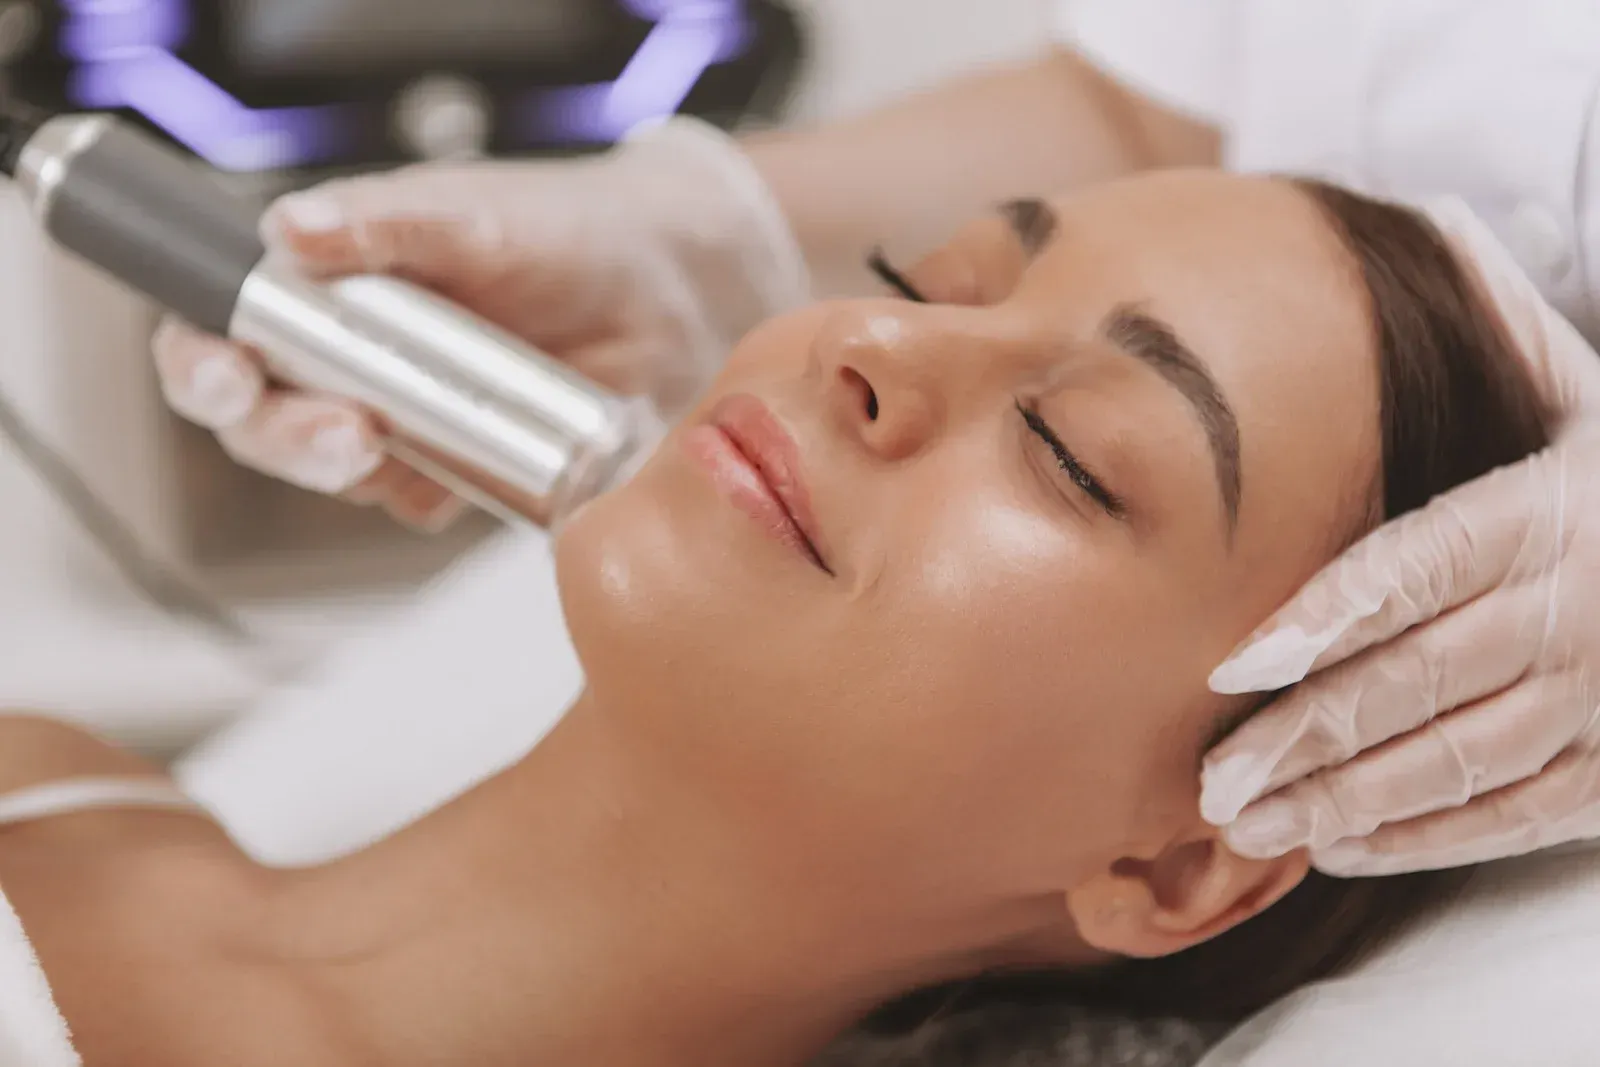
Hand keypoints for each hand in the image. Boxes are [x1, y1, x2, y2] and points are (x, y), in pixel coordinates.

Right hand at [152, 118, 808, 527]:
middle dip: (281, 434)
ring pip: (335, 470)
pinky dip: (434, 494)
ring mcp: (400, 418)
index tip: (223, 374)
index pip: (222, 331)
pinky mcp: (458, 467)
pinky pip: (420, 500)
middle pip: (262, 420)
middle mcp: (346, 357)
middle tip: (340, 430)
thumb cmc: (562, 231)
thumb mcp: (476, 213)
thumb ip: (387, 222)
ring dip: (347, 470)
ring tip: (383, 445)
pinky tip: (470, 472)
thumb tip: (292, 228)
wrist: (670, 291)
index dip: (201, 363)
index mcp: (323, 286)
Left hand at [1199, 199, 1599, 875]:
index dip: (1329, 620)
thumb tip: (1438, 219)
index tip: (1235, 666)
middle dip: (1308, 734)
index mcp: (1552, 504)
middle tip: (1212, 781)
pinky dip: (1426, 835)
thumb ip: (1509, 321)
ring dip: (1347, 797)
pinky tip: (1340, 844)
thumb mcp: (1587, 386)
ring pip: (1459, 757)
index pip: (1423, 567)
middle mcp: (1579, 605)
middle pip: (1421, 678)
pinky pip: (1514, 813)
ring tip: (1250, 822)